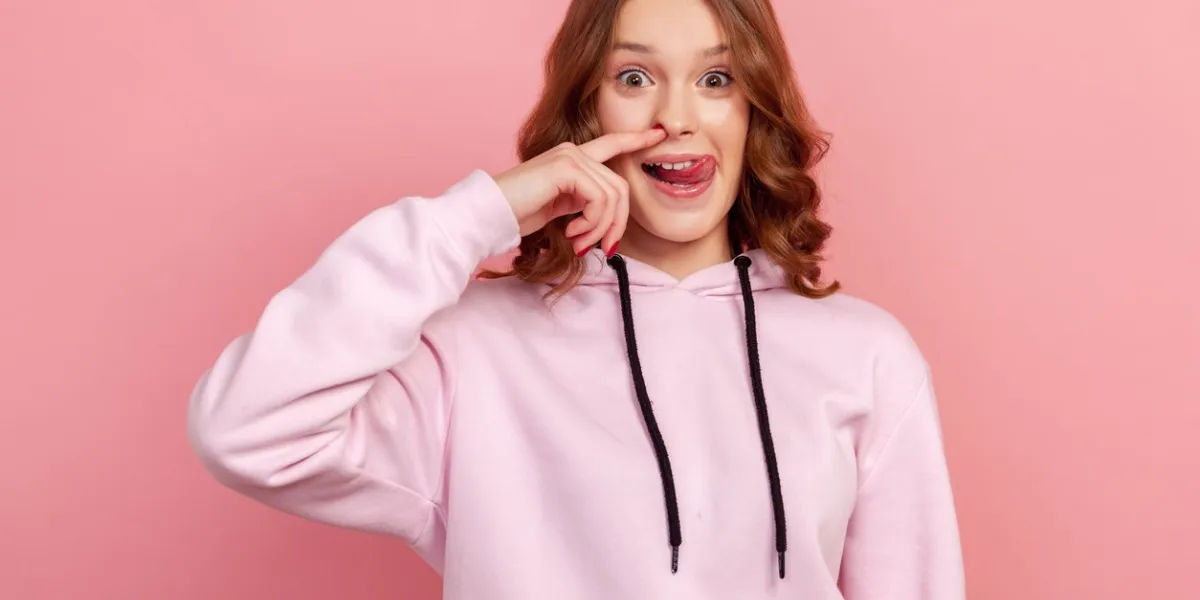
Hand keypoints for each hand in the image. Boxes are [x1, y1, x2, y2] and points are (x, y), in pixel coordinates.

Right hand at [493, 128, 665, 254]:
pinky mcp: (566, 168)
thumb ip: (583, 203)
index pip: (610, 144)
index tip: (658, 135)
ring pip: (613, 197)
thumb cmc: (518, 214)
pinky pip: (600, 200)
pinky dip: (592, 224)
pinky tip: (571, 233)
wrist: (489, 214)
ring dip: (600, 229)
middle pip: (620, 186)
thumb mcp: (560, 208)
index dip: (635, 139)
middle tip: (604, 247)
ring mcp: (570, 157)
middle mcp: (573, 152)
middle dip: (618, 223)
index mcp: (572, 159)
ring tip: (580, 242)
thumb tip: (608, 219)